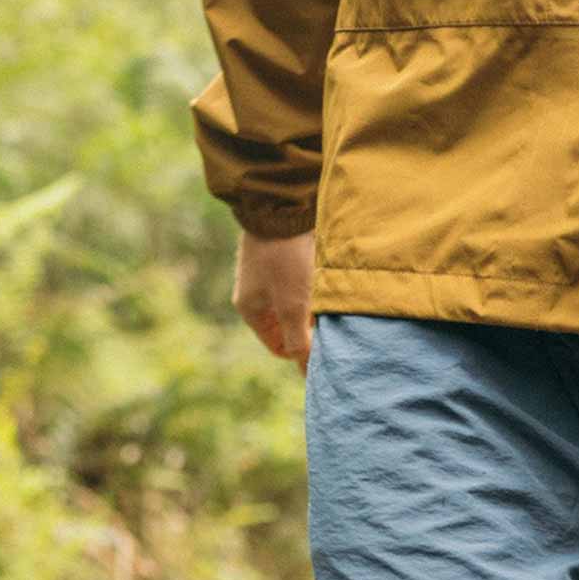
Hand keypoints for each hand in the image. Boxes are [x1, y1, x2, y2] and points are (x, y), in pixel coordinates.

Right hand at [232, 231, 315, 368]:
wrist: (281, 203)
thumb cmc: (284, 259)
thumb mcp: (293, 306)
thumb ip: (300, 342)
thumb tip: (307, 376)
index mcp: (250, 310)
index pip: (280, 347)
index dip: (303, 348)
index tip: (323, 339)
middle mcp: (255, 294)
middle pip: (290, 326)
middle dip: (310, 325)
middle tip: (328, 313)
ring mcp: (267, 274)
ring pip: (298, 304)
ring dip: (314, 304)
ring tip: (326, 291)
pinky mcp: (281, 257)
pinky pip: (300, 282)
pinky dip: (314, 283)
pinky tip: (324, 273)